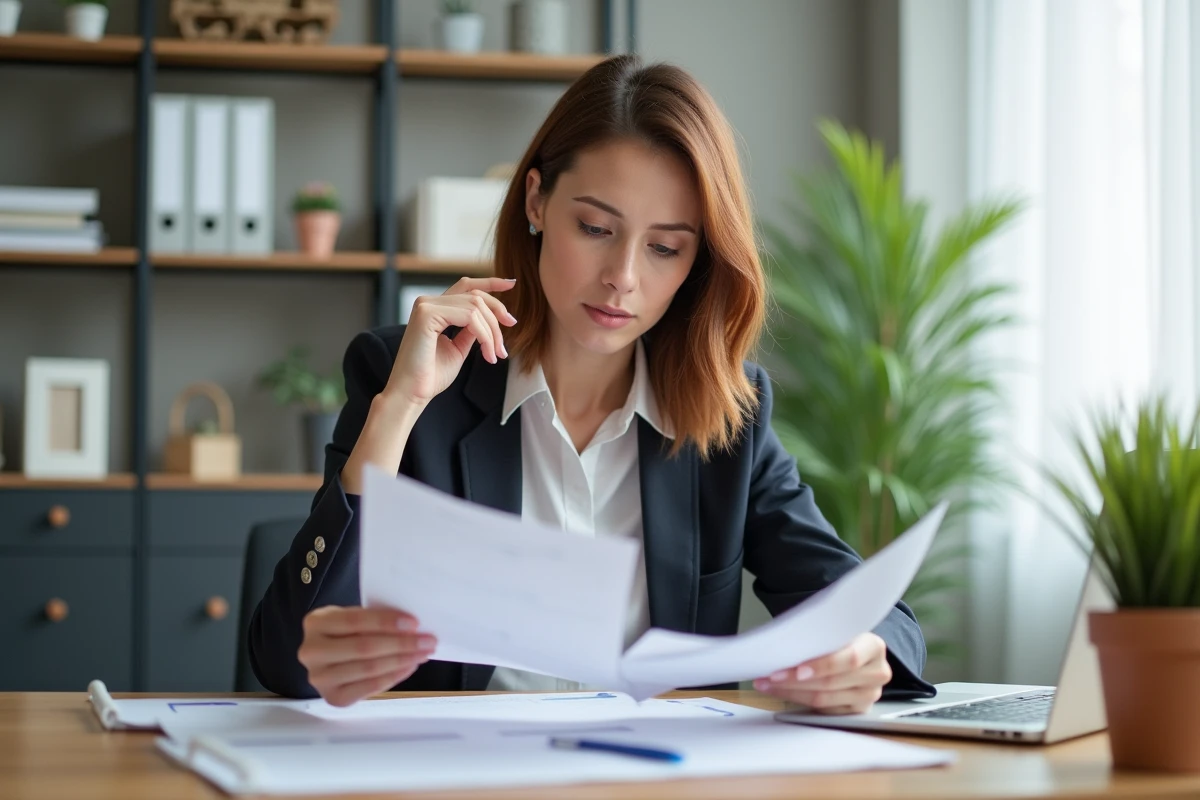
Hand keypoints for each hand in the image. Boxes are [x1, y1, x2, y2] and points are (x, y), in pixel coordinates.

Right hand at [298, 606, 437, 706]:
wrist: (326, 654)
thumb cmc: (345, 631)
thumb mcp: (351, 616)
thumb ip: (372, 619)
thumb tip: (411, 627)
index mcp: (315, 623)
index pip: (355, 621)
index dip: (386, 622)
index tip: (414, 623)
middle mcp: (311, 652)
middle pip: (364, 647)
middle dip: (401, 644)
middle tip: (428, 641)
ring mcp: (320, 678)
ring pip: (369, 669)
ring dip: (402, 661)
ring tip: (423, 653)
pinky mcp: (333, 697)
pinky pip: (370, 687)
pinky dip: (394, 676)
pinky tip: (409, 666)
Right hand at [386, 277, 518, 407]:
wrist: (412, 393)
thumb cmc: (431, 376)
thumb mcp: (458, 348)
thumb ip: (470, 331)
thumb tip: (489, 321)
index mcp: (434, 309)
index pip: (466, 287)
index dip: (490, 283)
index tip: (511, 284)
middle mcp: (428, 302)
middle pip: (475, 296)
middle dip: (498, 316)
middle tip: (505, 345)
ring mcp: (426, 306)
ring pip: (476, 307)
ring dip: (492, 333)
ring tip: (496, 355)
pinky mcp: (427, 314)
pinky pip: (469, 317)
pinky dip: (484, 336)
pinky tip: (487, 354)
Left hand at [753, 632, 890, 714]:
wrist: (861, 652)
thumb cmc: (844, 638)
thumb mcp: (839, 630)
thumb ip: (822, 636)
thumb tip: (785, 643)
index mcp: (874, 647)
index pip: (850, 659)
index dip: (823, 665)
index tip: (799, 669)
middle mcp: (877, 673)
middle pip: (832, 682)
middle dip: (795, 680)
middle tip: (771, 676)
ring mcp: (869, 695)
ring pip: (824, 699)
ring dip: (791, 692)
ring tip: (767, 684)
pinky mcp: (857, 711)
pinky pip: (823, 710)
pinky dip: (798, 700)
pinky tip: (781, 692)